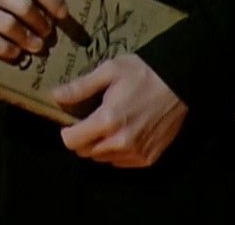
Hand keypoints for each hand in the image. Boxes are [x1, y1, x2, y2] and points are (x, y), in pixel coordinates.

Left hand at [54, 53, 186, 167]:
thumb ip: (81, 87)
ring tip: (108, 125)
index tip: (72, 120)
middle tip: (90, 120)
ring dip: (99, 145)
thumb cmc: (142, 72)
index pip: (72, 141)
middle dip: (82, 138)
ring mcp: (135, 154)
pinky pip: (121, 163)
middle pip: (85, 152)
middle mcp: (120, 143)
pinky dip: (116, 151)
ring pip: (103, 159)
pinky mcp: (148, 160)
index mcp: (107, 120)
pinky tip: (124, 132)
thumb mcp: (109, 71)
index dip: (67, 131)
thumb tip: (55, 96)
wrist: (179, 83)